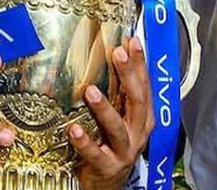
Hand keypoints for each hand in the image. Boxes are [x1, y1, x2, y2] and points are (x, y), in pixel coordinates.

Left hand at [69, 37, 153, 189]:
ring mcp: (123, 150)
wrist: (106, 182)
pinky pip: (96, 154)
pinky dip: (84, 142)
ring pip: (117, 128)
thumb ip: (114, 91)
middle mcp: (136, 132)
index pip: (144, 85)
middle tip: (117, 53)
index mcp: (140, 117)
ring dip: (104, 109)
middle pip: (138, 102)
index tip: (132, 40)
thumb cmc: (109, 142)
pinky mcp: (107, 167)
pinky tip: (72, 129)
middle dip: (129, 76)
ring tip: (90, 91)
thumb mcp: (116, 116)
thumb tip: (107, 52)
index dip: (140, 63)